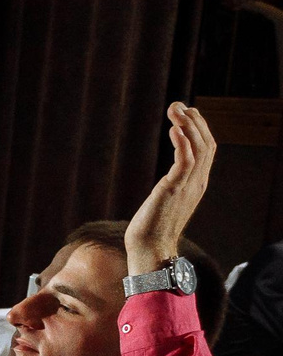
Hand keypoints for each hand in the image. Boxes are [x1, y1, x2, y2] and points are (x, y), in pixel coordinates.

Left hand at [125, 103, 217, 278]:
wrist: (149, 250)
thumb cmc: (151, 230)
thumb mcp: (166, 202)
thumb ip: (171, 188)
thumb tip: (165, 184)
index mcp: (196, 184)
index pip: (207, 149)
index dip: (198, 129)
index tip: (185, 114)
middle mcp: (197, 182)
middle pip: (207, 144)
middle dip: (194, 121)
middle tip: (178, 105)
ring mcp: (188, 186)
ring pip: (199, 147)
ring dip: (188, 125)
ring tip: (176, 109)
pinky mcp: (174, 189)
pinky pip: (185, 160)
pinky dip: (182, 141)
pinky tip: (173, 128)